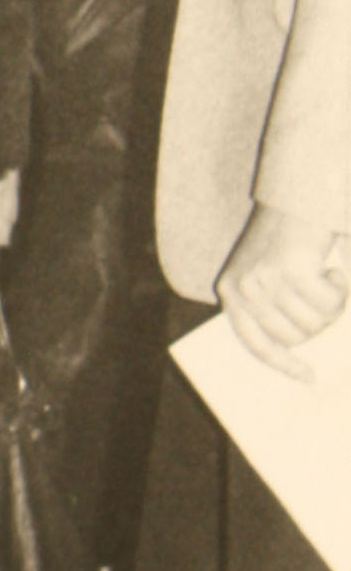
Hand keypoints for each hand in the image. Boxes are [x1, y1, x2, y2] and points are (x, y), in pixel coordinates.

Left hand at [217, 205, 349, 377]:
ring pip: (315, 322)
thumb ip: (274, 310)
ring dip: (333, 303)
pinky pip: (330, 302)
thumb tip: (295, 353)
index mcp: (231, 292)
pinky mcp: (290, 271)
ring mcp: (265, 280)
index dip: (284, 364)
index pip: (256, 344)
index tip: (309, 378)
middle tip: (326, 293)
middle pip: (295, 337)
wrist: (300, 192)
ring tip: (328, 275)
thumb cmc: (290, 237)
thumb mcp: (270, 275)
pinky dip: (342, 287)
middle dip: (320, 322)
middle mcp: (242, 288)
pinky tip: (333, 266)